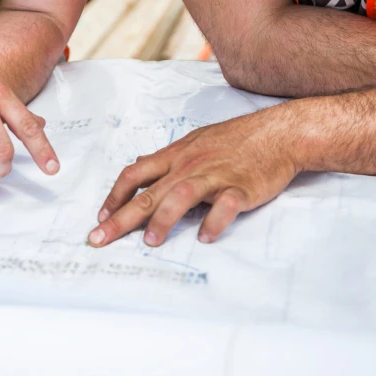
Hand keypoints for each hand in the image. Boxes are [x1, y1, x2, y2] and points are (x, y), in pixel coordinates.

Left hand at [88, 105, 301, 246]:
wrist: (277, 133)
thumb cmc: (234, 139)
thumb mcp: (193, 142)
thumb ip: (166, 158)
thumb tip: (139, 164)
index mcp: (175, 156)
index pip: (135, 174)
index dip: (114, 196)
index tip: (100, 216)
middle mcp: (189, 166)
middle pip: (148, 192)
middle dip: (120, 218)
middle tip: (98, 239)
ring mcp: (215, 176)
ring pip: (181, 196)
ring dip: (163, 220)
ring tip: (150, 242)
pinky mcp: (241, 187)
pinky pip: (225, 205)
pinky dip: (214, 221)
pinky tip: (205, 238)